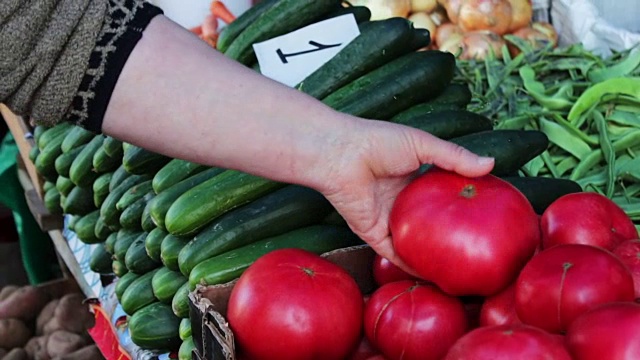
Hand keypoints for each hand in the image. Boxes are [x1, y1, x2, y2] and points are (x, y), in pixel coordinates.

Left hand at [316, 118, 493, 274]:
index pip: (442, 195)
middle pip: (429, 222)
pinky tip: (431, 276)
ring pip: (413, 243)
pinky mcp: (374, 234)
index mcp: (412, 178)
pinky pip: (394, 255)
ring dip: (431, 255)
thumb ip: (454, 157)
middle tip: (478, 245)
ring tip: (459, 268)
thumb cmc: (378, 142)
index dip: (462, 203)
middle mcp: (401, 201)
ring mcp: (388, 219)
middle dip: (449, 233)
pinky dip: (410, 266)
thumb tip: (490, 164)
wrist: (341, 155)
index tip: (487, 213)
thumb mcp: (422, 145)